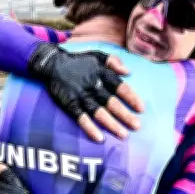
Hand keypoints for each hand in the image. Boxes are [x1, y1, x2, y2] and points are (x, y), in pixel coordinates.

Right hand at [28, 44, 143, 141]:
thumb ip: (113, 61)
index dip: (132, 98)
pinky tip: (99, 138)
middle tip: (136, 126)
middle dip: (125, 115)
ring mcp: (81, 95)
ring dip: (111, 124)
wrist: (53, 64)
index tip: (141, 108)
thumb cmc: (79, 61)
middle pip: (112, 102)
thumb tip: (128, 71)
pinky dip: (89, 128)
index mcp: (102, 73)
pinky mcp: (69, 103)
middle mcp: (93, 85)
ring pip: (98, 112)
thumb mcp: (97, 55)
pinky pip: (80, 117)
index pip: (120, 87)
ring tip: (123, 135)